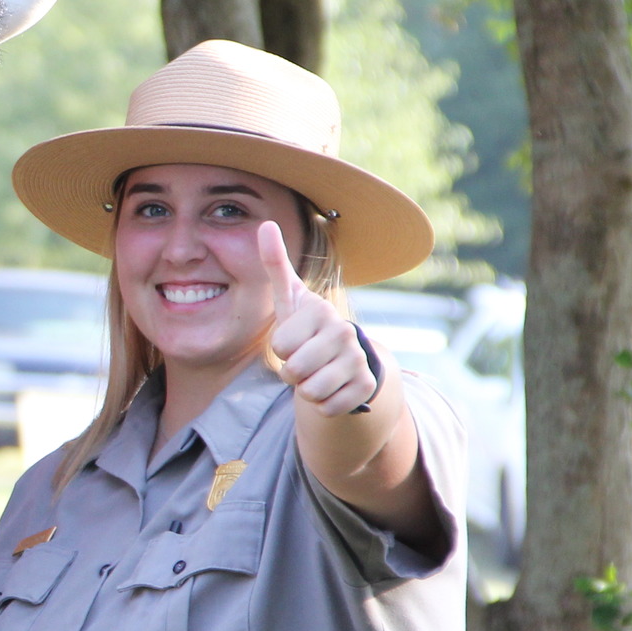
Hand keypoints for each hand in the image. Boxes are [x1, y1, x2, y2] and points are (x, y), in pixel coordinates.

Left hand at [259, 221, 378, 415]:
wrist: (342, 359)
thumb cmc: (307, 328)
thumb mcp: (289, 299)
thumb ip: (275, 264)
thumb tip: (266, 223)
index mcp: (322, 310)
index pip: (281, 345)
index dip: (281, 348)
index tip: (295, 339)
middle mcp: (345, 332)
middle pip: (294, 370)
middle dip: (291, 372)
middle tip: (303, 360)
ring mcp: (358, 360)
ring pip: (311, 391)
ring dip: (306, 388)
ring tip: (316, 373)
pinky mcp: (365, 386)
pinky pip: (327, 407)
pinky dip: (323, 404)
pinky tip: (332, 387)